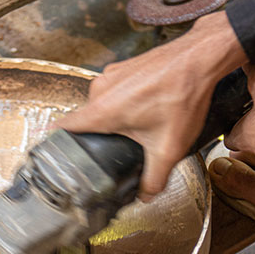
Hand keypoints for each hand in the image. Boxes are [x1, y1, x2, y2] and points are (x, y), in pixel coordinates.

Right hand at [57, 12, 247, 200]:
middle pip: (88, 121)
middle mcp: (100, 90)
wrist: (199, 58)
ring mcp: (111, 75)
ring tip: (143, 126)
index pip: (62, 128)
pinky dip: (128, 102)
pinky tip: (150, 108)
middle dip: (102, 136)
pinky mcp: (124, 67)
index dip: (56, 145)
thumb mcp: (169, 147)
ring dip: (118, 118)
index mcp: (101, 110)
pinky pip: (116, 91)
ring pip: (104, 106)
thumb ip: (154, 178)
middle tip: (121, 148)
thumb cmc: (182, 95)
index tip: (55, 157)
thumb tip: (146, 195)